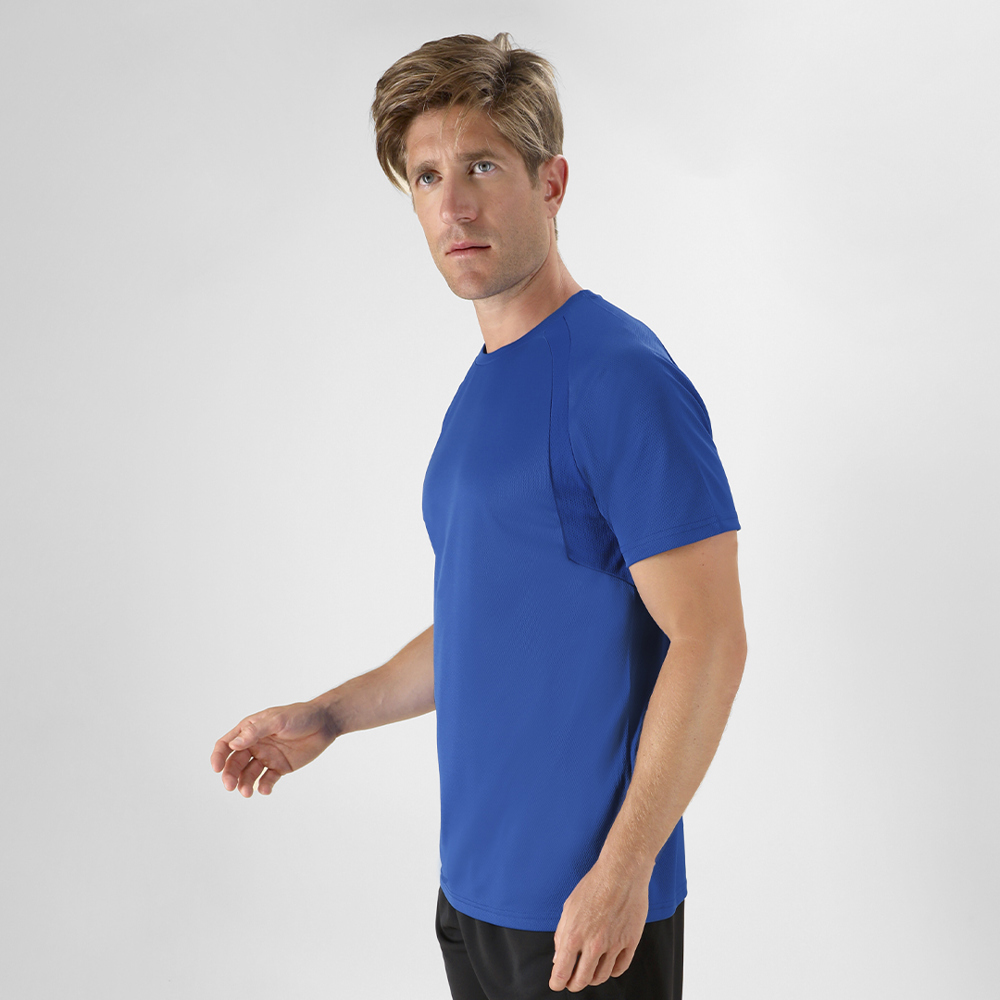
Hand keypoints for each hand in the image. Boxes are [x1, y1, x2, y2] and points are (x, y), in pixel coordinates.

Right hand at [210, 701, 337, 796]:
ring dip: (244, 784)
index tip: (216, 768)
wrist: (325, 723)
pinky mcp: (280, 767)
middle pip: (235, 763)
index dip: (218, 756)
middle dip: (230, 775)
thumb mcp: (278, 720)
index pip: (227, 744)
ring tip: (247, 792)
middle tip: (230, 786)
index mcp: (250, 730)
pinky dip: (264, 786)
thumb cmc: (300, 716)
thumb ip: (256, 731)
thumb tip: (235, 744)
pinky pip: (267, 780)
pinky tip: (265, 789)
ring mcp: (267, 757)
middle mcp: (255, 744)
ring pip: (249, 774)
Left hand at [548, 857, 650, 991]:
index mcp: (574, 935)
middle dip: (574, 984)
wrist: (621, 873)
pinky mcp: (630, 942)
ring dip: (592, 978)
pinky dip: (612, 971)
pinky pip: (620, 968)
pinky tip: (607, 965)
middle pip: (582, 981)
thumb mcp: (569, 907)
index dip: (557, 982)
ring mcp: (613, 945)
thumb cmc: (594, 885)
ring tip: (589, 972)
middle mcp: (593, 944)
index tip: (557, 983)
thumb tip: (558, 957)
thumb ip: (562, 934)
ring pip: (601, 977)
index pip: (562, 972)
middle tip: (572, 981)